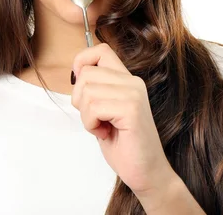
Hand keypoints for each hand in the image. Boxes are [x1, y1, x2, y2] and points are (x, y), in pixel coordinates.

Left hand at [71, 43, 175, 196]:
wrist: (146, 172)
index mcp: (127, 79)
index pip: (100, 50)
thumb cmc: (123, 144)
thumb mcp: (104, 109)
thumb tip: (76, 72)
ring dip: (86, 115)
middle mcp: (132, 82)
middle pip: (86, 73)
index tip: (80, 85)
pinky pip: (94, 107)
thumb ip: (94, 88)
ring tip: (102, 127)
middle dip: (80, 99)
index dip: (82, 61)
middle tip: (95, 118)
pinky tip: (106, 133)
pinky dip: (91, 124)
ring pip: (87, 91)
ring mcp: (133, 93)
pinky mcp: (131, 109)